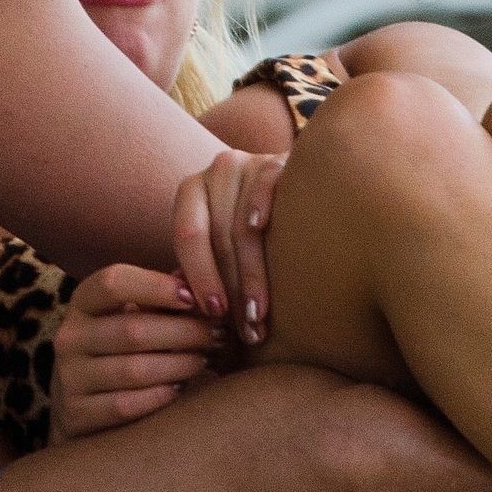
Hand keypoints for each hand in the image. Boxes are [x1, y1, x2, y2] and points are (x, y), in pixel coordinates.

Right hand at [51, 263, 224, 441]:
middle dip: (184, 332)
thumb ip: (162, 297)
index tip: (194, 297)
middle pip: (132, 329)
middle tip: (217, 335)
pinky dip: (159, 396)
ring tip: (204, 360)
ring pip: (133, 370)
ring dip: (179, 365)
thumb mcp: (132, 314)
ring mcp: (69, 378)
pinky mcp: (76, 414)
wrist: (81, 405)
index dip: (157, 287)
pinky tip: (180, 389)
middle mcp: (69, 337)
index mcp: (83, 302)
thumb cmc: (121, 349)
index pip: (113, 282)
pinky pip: (126, 405)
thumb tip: (199, 281)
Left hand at [171, 149, 283, 344]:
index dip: (199, 275)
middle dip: (230, 289)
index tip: (213, 313)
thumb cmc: (256, 229)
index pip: (188, 236)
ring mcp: (249, 163)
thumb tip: (186, 312)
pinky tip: (261, 228)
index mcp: (193, 190)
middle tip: (245, 331)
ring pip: (242, 224)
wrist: (306, 189)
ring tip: (259, 315)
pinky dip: (261, 205)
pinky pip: (267, 184)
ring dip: (251, 275)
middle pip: (217, 235)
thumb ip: (206, 266)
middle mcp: (217, 171)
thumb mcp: (225, 241)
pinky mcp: (280, 161)